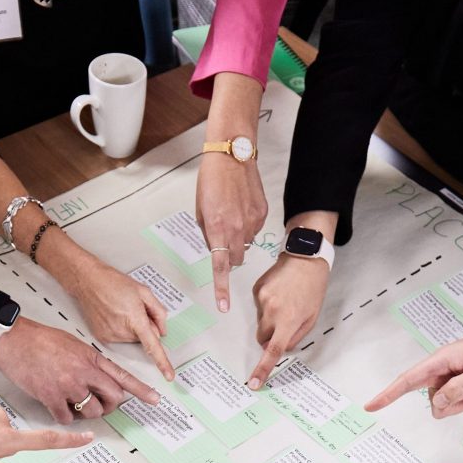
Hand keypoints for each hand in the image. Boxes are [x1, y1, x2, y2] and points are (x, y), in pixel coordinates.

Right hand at [0, 316, 159, 422]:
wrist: (13, 339)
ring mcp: (68, 386)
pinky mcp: (51, 397)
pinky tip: (58, 408)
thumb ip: (89, 361)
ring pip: (92, 412)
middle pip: (113, 398)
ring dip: (86, 413)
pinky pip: (67, 418)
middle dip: (110, 406)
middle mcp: (84, 372)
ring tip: (75, 404)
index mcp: (91, 357)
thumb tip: (98, 377)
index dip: (141, 390)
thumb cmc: (39, 339)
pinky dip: (64, 417)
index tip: (154, 399)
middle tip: (101, 405)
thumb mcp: (74, 344)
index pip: (123, 376)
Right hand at [68, 255, 173, 379]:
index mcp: (135, 319)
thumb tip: (163, 331)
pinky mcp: (103, 338)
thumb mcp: (143, 292)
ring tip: (121, 310)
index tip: (169, 375)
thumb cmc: (113, 282)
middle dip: (144, 326)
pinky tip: (113, 315)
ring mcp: (110, 336)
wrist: (88, 281)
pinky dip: (120, 329)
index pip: (152, 346)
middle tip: (134, 309)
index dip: (162, 362)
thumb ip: (158, 312)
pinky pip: (120, 338)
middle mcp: (122, 331)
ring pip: (131, 338)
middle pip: (143, 338)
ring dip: (131, 327)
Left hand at [197, 154, 266, 312]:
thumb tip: (214, 248)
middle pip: (236, 259)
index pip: (220, 267)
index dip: (222, 288)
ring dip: (238, 238)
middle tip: (222, 237)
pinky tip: (242, 208)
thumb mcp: (200, 210)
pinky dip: (248, 225)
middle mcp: (236, 229)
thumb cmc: (212, 180)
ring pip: (246, 244)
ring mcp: (252, 222)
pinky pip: (255, 229)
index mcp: (217, 229)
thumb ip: (207, 234)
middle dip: (229, 255)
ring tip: (231, 215)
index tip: (223, 306)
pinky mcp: (262, 214)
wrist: (232, 156)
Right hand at [247, 254, 328, 388]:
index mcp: (288, 320)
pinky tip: (279, 293)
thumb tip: (280, 348)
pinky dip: (267, 305)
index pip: (273, 351)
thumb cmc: (313, 287)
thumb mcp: (311, 317)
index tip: (255, 382)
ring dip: (270, 318)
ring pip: (260, 322)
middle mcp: (271, 311)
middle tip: (284, 324)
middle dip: (270, 336)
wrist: (305, 258)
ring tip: (285, 301)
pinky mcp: (256, 290)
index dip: (263, 369)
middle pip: (261, 338)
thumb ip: (295, 336)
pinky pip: (258, 307)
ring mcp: (261, 300)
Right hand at [366, 317, 462, 417]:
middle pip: (434, 400)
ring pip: (446, 405)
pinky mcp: (455, 384)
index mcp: (441, 360)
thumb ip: (459, 389)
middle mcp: (440, 369)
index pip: (408, 379)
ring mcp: (447, 378)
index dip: (388, 394)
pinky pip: (457, 403)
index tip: (370, 406)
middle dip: (455, 403)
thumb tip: (437, 403)